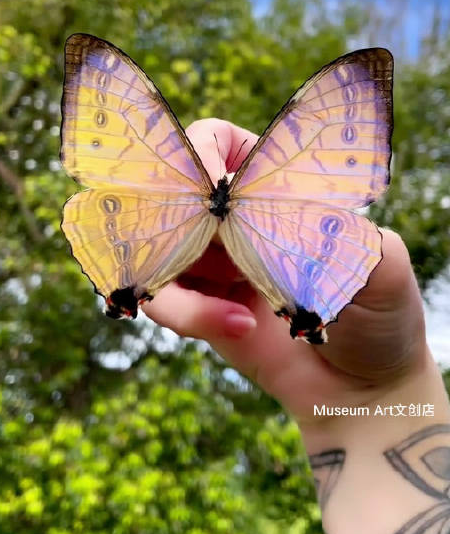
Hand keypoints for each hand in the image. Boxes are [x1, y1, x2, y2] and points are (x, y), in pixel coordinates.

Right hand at [144, 118, 427, 421]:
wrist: (361, 392)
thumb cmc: (380, 315)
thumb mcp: (377, 263)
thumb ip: (328, 233)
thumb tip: (255, 218)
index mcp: (275, 186)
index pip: (216, 141)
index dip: (203, 153)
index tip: (216, 191)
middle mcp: (236, 216)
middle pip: (170, 188)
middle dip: (179, 218)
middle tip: (213, 246)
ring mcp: (211, 260)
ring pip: (154, 244)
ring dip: (183, 276)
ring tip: (242, 314)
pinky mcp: (196, 305)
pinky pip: (161, 297)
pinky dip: (191, 313)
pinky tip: (242, 327)